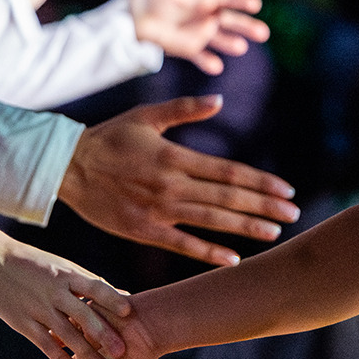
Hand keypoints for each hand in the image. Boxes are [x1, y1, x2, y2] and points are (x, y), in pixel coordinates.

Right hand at [0, 236, 131, 358]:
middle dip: (104, 334)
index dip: (112, 299)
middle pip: (84, 315)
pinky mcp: (23, 323)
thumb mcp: (64, 267)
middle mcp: (55, 292)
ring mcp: (39, 308)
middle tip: (122, 351)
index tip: (130, 313)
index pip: (95, 287)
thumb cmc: (35, 264)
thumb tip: (124, 294)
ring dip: (87, 354)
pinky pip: (45, 344)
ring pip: (67, 335)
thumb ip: (91, 284)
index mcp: (67, 275)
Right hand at [60, 96, 300, 265]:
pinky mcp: (142, 230)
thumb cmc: (108, 138)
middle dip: (264, 205)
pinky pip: (181, 245)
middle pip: (227, 197)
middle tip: (294, 212)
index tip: (287, 189)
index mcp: (175, 157)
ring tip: (275, 231)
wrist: (64, 167)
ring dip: (245, 227)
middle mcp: (171, 184)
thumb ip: (185, 110)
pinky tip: (233, 258)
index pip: (229, 171)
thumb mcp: (146, 117)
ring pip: (211, 220)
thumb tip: (219, 99)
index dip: (261, 182)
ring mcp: (157, 210)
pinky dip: (208, 252)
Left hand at [128, 0, 268, 73]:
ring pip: (221, 39)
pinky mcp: (189, 48)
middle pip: (231, 21)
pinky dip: (208, 62)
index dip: (243, 0)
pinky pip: (201, 56)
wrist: (136, 16)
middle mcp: (208, 16)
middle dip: (247, 26)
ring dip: (231, 43)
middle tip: (263, 33)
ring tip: (241, 48)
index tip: (255, 4)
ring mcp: (200, 34)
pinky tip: (216, 67)